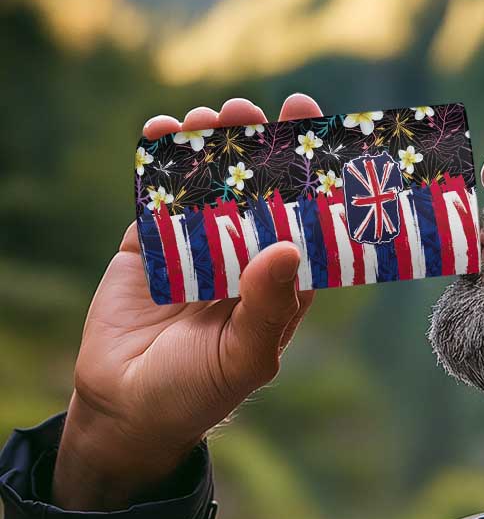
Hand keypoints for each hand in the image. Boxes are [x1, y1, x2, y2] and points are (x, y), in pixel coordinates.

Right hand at [52, 94, 322, 509]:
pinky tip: (164, 130)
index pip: (305, 221)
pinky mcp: (150, 243)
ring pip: (209, 184)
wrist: (127, 409)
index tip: (321, 133)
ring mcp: (196, 246)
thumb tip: (288, 247)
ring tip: (214, 115)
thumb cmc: (200, 391)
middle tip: (258, 109)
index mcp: (281, 282)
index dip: (314, 179)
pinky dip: (160, 161)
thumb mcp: (244, 356)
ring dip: (213, 146)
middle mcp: (245, 256)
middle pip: (259, 191)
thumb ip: (268, 306)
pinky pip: (158, 195)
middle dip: (260, 147)